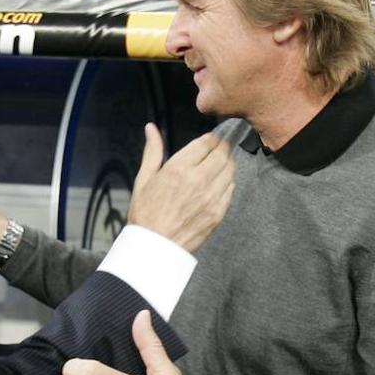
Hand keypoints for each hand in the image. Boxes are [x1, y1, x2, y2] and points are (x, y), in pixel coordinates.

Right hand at [127, 124, 233, 251]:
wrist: (154, 247)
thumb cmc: (145, 213)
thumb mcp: (144, 179)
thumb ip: (152, 151)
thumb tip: (151, 128)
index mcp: (178, 169)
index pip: (206, 143)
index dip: (211, 138)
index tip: (210, 140)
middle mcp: (198, 180)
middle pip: (222, 154)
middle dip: (222, 148)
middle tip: (218, 149)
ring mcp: (211, 198)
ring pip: (230, 170)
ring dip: (227, 163)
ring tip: (218, 165)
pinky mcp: (218, 213)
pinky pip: (231, 189)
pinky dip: (228, 182)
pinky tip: (218, 184)